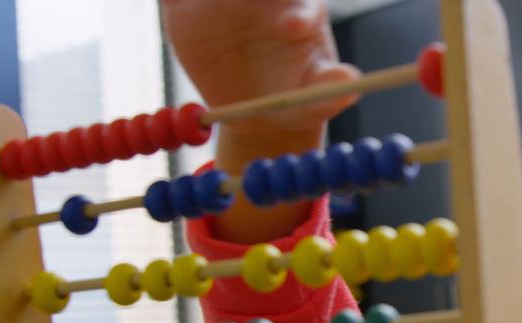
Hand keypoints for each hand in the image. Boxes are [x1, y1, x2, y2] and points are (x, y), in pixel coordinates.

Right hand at [159, 0, 359, 142]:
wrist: (256, 112)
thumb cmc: (296, 98)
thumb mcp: (316, 100)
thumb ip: (332, 89)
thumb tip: (350, 82)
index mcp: (298, 10)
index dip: (297, 8)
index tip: (292, 28)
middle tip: (240, 1)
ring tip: (206, 2)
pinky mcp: (185, 9)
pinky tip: (171, 0)